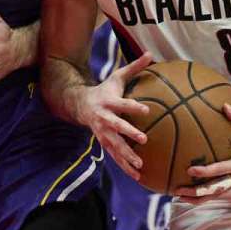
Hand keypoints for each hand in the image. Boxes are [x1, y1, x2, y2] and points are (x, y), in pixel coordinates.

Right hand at [75, 53, 152, 181]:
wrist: (80, 105)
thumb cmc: (105, 90)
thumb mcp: (117, 77)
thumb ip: (134, 67)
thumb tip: (150, 53)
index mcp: (109, 102)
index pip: (123, 104)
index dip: (133, 107)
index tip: (147, 109)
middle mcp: (104, 118)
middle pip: (117, 127)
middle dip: (129, 133)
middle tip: (144, 138)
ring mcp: (102, 132)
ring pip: (115, 146)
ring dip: (127, 156)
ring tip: (140, 165)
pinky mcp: (103, 143)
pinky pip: (115, 156)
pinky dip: (125, 166)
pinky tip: (137, 175)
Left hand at [174, 104, 230, 202]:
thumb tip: (224, 105)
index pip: (221, 170)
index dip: (205, 171)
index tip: (190, 170)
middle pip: (216, 189)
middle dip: (197, 192)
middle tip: (178, 190)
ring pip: (218, 195)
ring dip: (200, 198)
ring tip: (180, 197)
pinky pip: (222, 194)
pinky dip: (208, 197)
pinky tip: (194, 197)